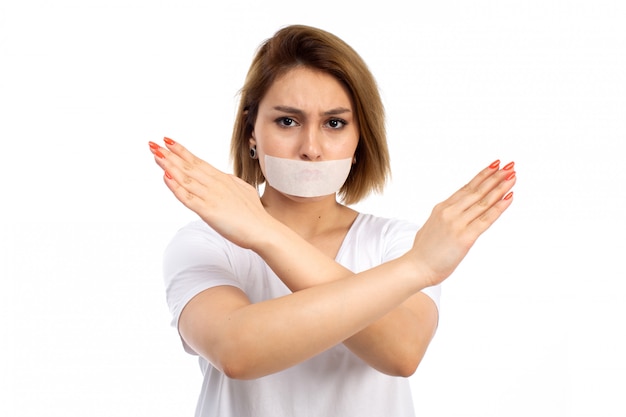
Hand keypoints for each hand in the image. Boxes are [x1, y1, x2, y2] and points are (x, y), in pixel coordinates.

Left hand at [149, 138, 269, 248]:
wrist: (262, 229)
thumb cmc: (253, 214)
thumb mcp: (242, 190)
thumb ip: (229, 182)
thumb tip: (222, 176)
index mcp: (222, 179)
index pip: (198, 161)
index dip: (182, 151)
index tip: (168, 141)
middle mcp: (215, 185)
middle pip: (188, 167)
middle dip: (170, 155)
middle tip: (153, 144)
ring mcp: (211, 197)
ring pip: (186, 179)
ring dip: (169, 166)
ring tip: (156, 155)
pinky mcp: (208, 211)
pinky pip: (188, 198)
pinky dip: (176, 188)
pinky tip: (166, 178)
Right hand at [409, 160, 515, 286]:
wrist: (416, 266)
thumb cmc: (423, 252)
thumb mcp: (432, 227)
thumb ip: (443, 219)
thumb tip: (451, 216)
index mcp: (441, 208)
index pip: (466, 188)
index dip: (482, 176)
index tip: (494, 166)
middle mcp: (450, 212)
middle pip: (477, 190)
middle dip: (495, 177)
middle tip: (509, 165)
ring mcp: (457, 223)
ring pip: (483, 201)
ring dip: (500, 187)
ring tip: (512, 176)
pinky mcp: (465, 237)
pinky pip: (486, 219)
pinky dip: (499, 207)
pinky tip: (509, 197)